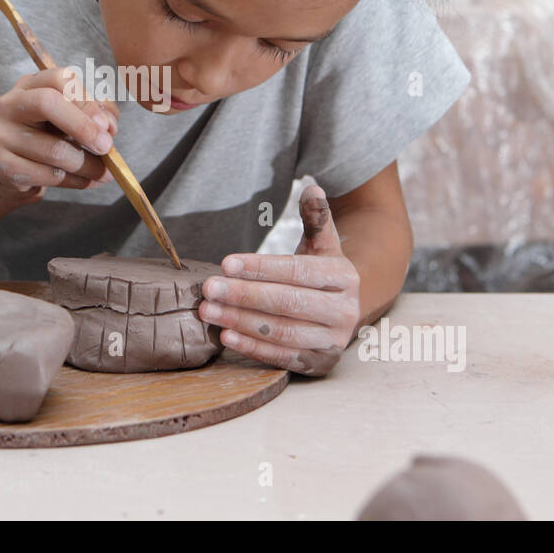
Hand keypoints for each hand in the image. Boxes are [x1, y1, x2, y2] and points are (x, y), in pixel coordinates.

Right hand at [0, 66, 118, 204]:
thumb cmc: (47, 139)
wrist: (12, 173)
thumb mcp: (71, 119)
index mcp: (29, 86)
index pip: (60, 80)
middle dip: (84, 127)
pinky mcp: (4, 166)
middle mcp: (9, 105)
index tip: (107, 125)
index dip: (87, 101)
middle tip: (106, 147)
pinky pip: (49, 175)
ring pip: (54, 149)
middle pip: (48, 103)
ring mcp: (2, 136)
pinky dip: (75, 181)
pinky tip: (84, 181)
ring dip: (87, 165)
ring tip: (104, 173)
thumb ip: (95, 114)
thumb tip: (109, 127)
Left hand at [198, 184, 359, 375]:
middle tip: (208, 289)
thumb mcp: (323, 246)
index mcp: (344, 277)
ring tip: (208, 311)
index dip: (261, 268)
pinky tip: (226, 336)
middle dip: (244, 296)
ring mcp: (333, 340)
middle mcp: (344, 311)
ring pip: (283, 331)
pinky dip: (252, 347)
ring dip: (241, 322)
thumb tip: (311, 188)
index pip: (297, 271)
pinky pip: (282, 357)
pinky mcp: (320, 364)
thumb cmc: (321, 274)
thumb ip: (317, 219)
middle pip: (288, 302)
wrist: (344, 311)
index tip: (225, 262)